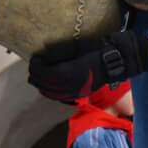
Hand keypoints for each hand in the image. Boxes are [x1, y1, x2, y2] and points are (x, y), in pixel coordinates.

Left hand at [27, 30, 147, 103]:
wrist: (116, 63)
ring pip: (51, 93)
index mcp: (73, 71)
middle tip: (32, 67)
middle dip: (36, 76)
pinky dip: (49, 93)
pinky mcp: (79, 94)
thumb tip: (47, 57)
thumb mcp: (81, 50)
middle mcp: (74, 84)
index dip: (38, 67)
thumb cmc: (99, 51)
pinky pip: (60, 97)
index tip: (35, 58)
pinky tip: (46, 88)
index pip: (48, 73)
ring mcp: (77, 91)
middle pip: (47, 84)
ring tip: (34, 78)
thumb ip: (65, 56)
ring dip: (40, 86)